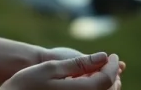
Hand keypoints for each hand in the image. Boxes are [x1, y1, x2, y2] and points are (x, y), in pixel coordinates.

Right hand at [0, 52, 120, 89]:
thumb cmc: (26, 84)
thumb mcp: (51, 68)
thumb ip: (79, 64)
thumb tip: (103, 57)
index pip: (107, 79)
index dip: (113, 66)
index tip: (113, 55)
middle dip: (113, 76)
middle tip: (112, 63)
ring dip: (107, 85)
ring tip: (103, 72)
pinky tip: (90, 83)